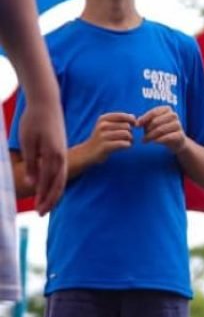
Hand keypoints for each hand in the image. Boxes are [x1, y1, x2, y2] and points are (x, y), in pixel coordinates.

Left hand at [18, 95, 66, 213]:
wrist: (47, 103)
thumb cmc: (34, 120)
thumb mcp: (28, 142)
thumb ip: (30, 163)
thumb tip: (31, 184)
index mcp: (53, 156)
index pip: (48, 182)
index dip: (43, 198)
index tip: (37, 211)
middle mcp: (61, 157)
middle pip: (58, 184)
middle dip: (49, 200)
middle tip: (41, 214)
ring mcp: (62, 153)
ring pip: (60, 178)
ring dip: (52, 192)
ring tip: (44, 203)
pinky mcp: (61, 150)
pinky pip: (60, 170)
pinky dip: (55, 182)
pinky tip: (49, 185)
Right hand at [86, 112, 135, 164]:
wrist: (88, 152)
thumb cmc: (102, 138)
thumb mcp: (107, 125)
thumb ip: (120, 120)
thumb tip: (133, 116)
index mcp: (103, 119)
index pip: (122, 115)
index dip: (131, 120)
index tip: (134, 125)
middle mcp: (102, 126)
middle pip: (127, 126)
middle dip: (131, 132)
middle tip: (128, 137)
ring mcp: (103, 136)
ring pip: (126, 134)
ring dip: (131, 139)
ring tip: (128, 142)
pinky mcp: (105, 146)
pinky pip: (123, 143)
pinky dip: (128, 145)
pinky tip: (126, 146)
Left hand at [138, 105, 187, 152]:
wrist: (176, 141)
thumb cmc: (162, 130)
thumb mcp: (153, 123)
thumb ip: (145, 121)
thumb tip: (137, 123)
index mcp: (166, 109)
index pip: (153, 112)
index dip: (144, 119)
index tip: (136, 126)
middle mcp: (173, 115)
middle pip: (156, 121)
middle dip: (147, 130)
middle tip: (143, 137)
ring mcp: (178, 124)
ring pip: (161, 129)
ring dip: (151, 136)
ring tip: (145, 140)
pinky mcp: (180, 135)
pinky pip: (167, 137)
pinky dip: (159, 140)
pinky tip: (154, 142)